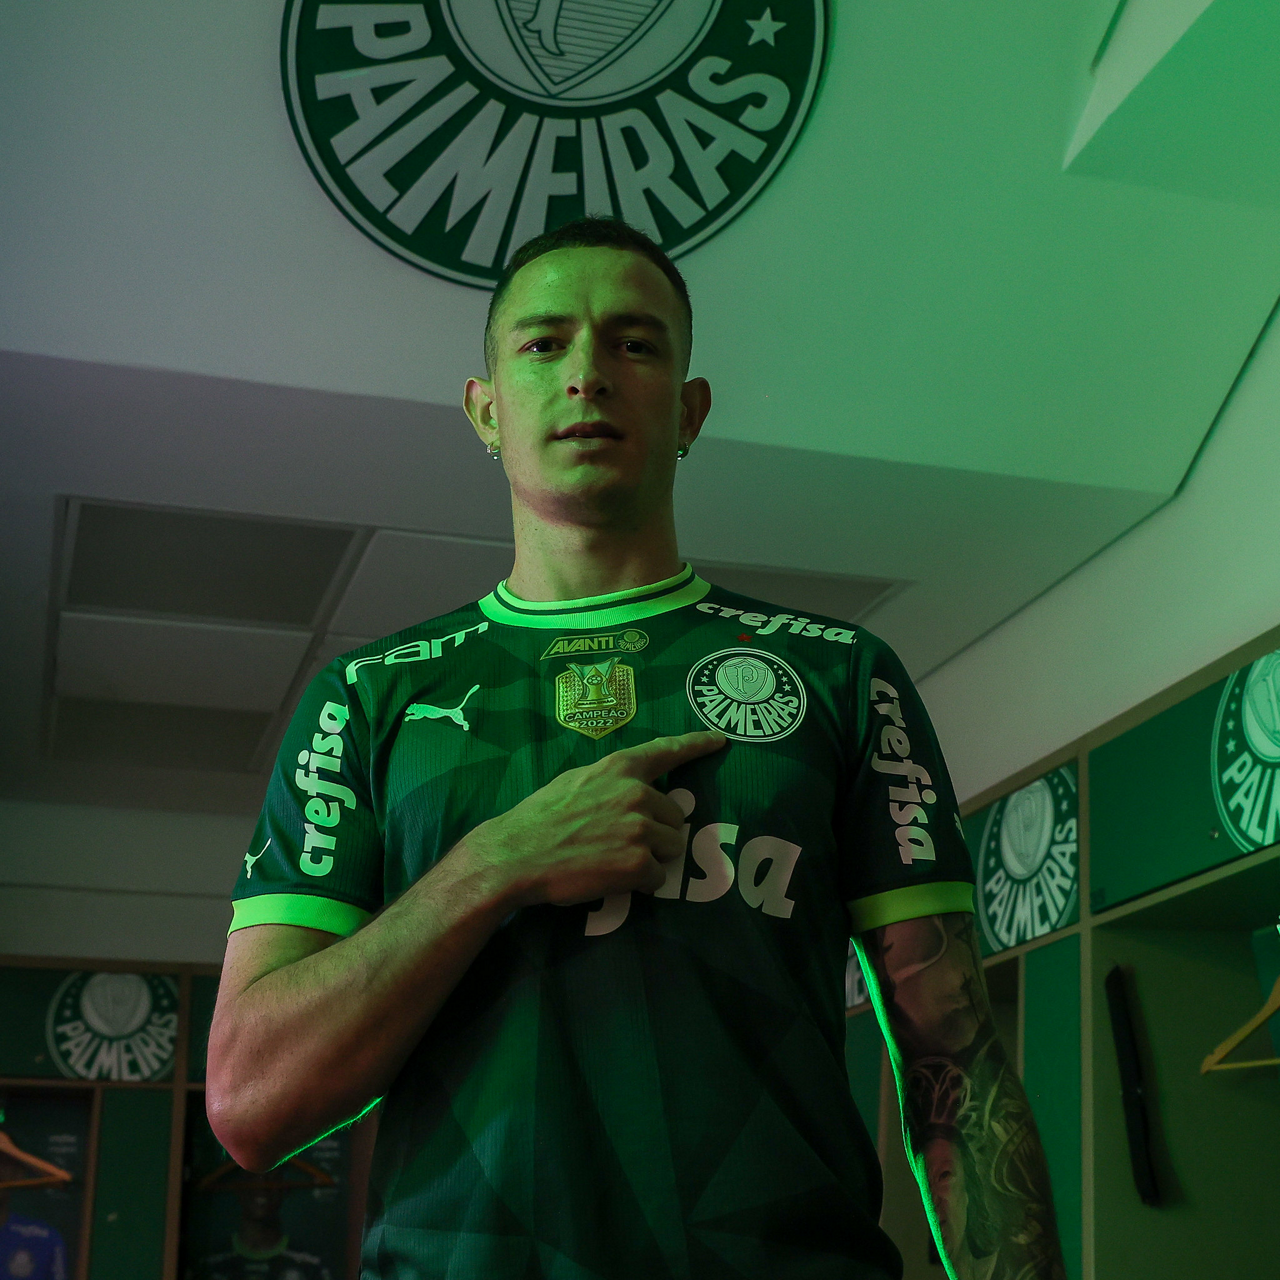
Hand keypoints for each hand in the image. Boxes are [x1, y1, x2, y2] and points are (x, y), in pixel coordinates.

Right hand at [463, 731, 725, 907]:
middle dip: (655, 832)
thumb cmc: (539, 818)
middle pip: (674, 817)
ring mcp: (640, 829)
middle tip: (619, 842)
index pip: (667, 751)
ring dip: (651, 857)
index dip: (696, 744)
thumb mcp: (575, 782)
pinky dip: (641, 882)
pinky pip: (657, 877)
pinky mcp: (638, 863)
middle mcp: (637, 793)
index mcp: (620, 768)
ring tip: (615, 860)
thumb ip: (610, 783)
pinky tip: (613, 878)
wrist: (516, 856)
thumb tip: (632, 791)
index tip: (719, 740)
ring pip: (672, 847)